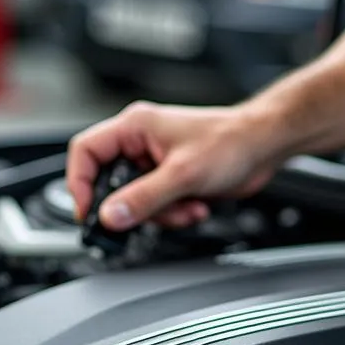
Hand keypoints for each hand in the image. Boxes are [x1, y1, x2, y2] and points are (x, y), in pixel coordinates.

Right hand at [66, 101, 282, 229]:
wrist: (264, 147)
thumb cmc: (230, 142)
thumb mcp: (183, 175)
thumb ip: (144, 198)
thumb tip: (111, 216)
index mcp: (134, 127)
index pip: (86, 152)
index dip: (80, 183)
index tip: (89, 213)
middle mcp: (141, 143)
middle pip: (112, 183)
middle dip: (136, 206)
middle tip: (149, 216)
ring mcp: (157, 163)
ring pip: (138, 201)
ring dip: (163, 214)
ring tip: (188, 206)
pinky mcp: (174, 181)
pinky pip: (160, 206)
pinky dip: (177, 213)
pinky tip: (197, 206)